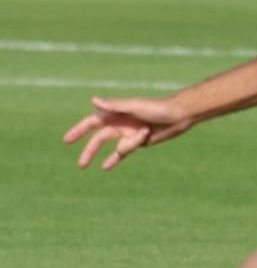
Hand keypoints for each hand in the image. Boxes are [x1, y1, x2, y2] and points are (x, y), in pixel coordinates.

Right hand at [63, 96, 191, 170]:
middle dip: (88, 150)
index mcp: (116, 113)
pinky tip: (105, 167)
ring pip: (110, 147)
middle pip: (99, 139)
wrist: (179, 116)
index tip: (67, 140)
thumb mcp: (134, 106)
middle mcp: (120, 123)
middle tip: (80, 163)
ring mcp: (128, 133)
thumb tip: (93, 100)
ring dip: (101, 155)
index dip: (79, 130)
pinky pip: (123, 152)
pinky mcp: (138, 142)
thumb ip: (114, 105)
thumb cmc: (157, 108)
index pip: (92, 122)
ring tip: (86, 165)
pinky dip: (114, 159)